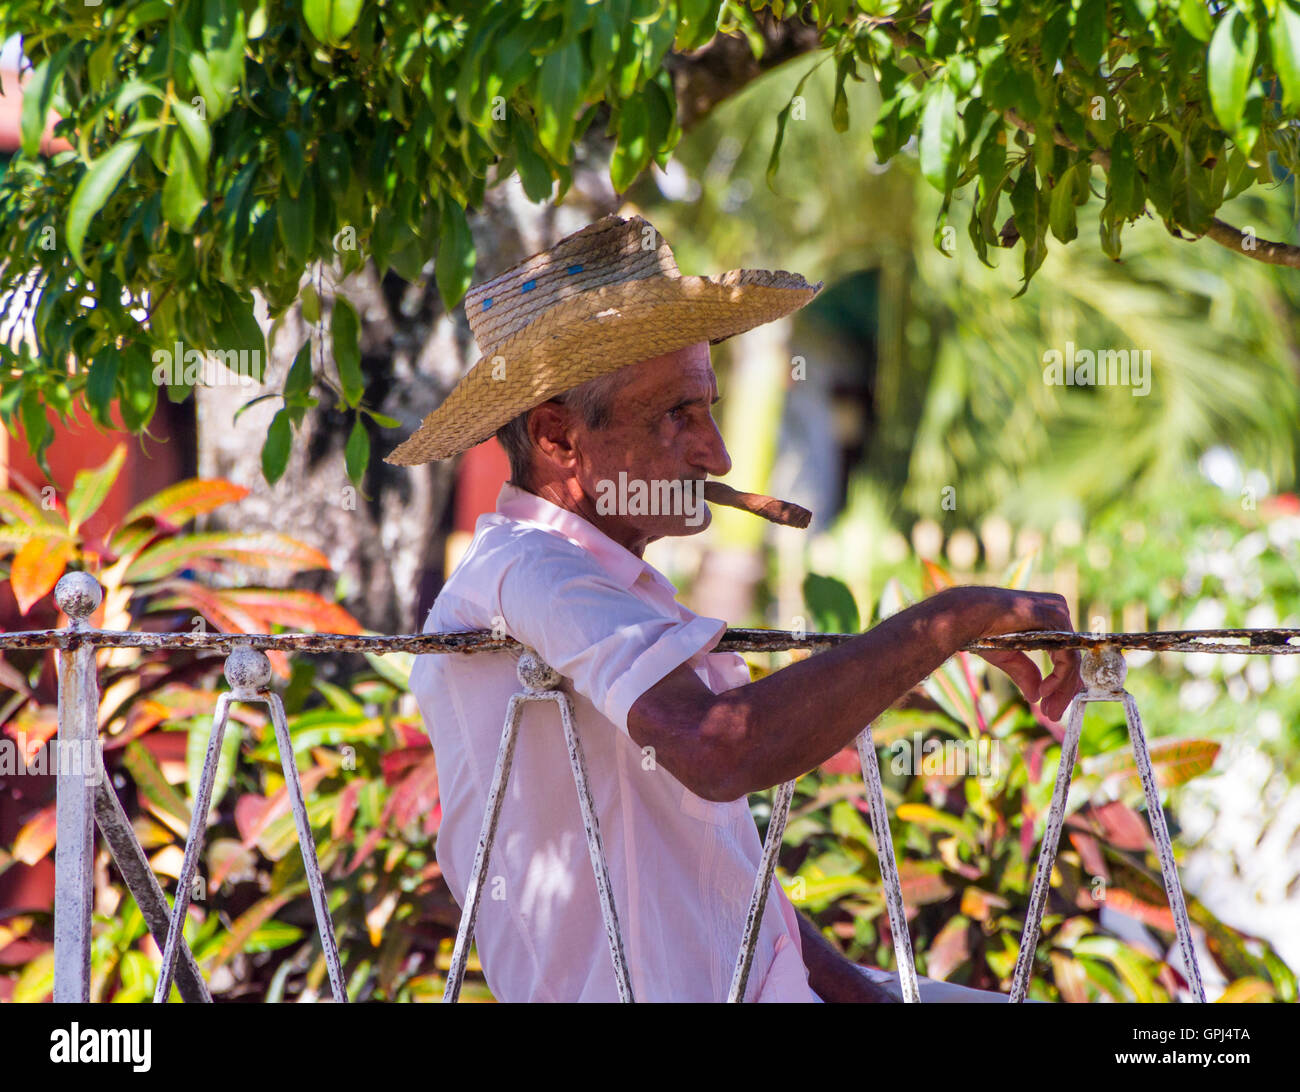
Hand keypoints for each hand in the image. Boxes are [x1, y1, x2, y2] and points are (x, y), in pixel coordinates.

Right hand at [959, 587, 1082, 721]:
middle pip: (1072, 659)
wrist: (967, 616)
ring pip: (1071, 661)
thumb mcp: (1008, 657)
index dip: (1062, 683)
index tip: (1050, 706)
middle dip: (1064, 691)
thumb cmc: (981, 630)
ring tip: (1049, 711)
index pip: (1066, 655)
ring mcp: (1059, 613)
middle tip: (1053, 714)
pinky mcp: (1056, 620)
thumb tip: (1035, 697)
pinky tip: (1044, 692)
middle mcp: (1058, 612)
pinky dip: (1058, 679)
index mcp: (1047, 620)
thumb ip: (1024, 672)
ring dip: (1062, 690)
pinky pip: (1066, 657)